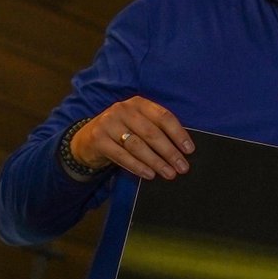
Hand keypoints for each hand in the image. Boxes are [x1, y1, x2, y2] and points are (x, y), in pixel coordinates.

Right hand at [74, 98, 193, 179]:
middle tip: (182, 167)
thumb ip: (157, 130)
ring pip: (137, 145)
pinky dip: (137, 166)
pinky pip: (121, 155)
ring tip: (169, 173)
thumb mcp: (139, 125)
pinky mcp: (98, 139)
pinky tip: (150, 175)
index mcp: (138, 104)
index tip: (189, 150)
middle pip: (151, 132)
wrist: (88, 139)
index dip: (178, 134)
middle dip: (170, 152)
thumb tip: (182, 150)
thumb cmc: (122, 133)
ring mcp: (109, 123)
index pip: (163, 117)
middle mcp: (123, 110)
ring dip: (156, 161)